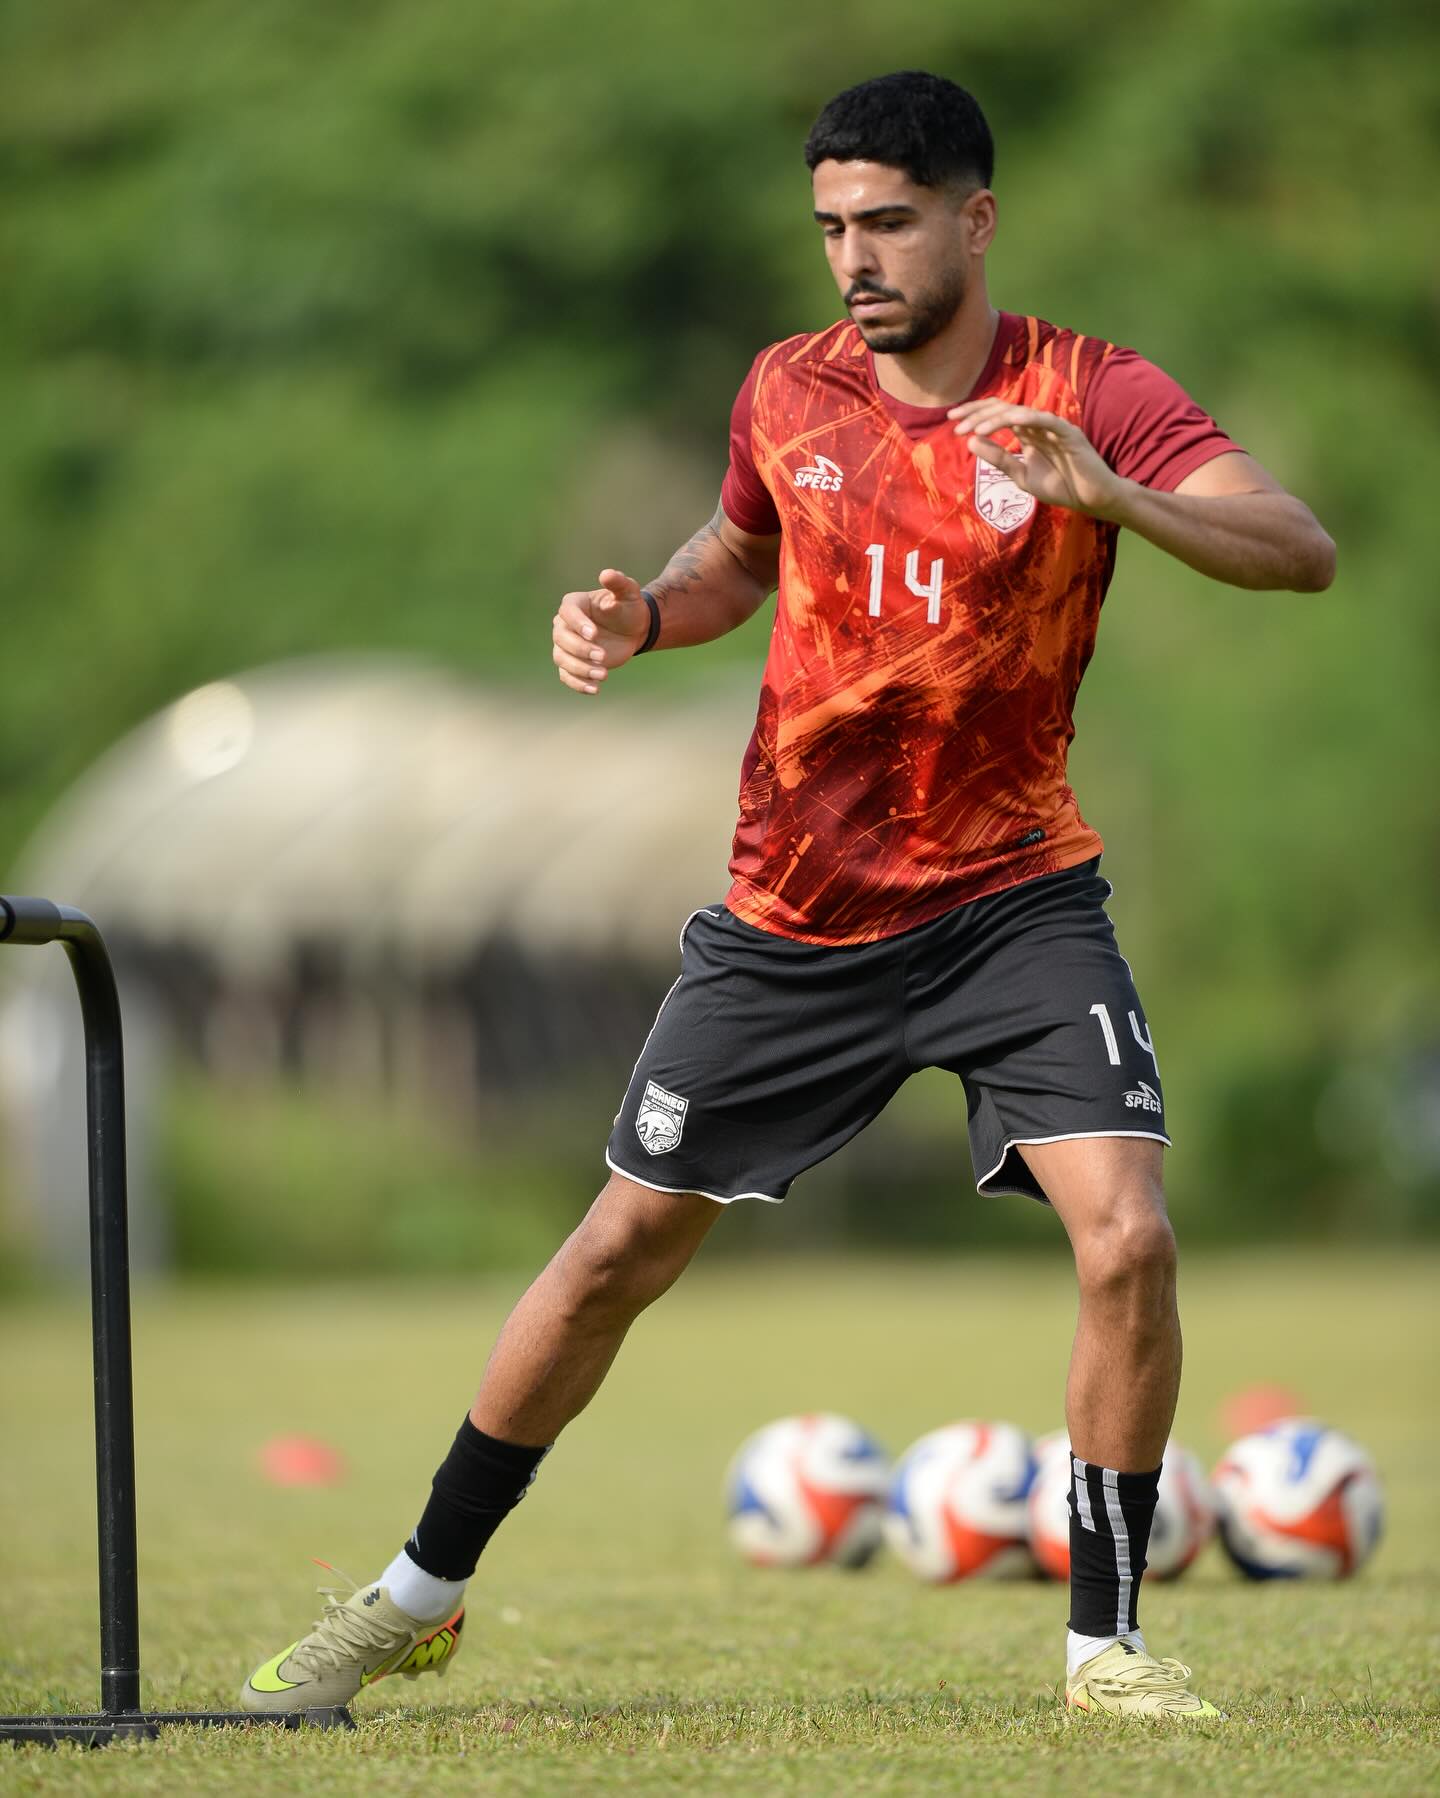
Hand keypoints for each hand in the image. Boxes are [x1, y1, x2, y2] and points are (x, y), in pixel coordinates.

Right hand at [552, 569, 651, 694]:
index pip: (567, 613)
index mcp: (575, 605)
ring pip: (562, 658)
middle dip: (580, 649)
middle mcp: (565, 625)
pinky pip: (567, 675)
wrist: (633, 630)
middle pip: (561, 638)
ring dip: (579, 669)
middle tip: (602, 656)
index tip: (594, 634)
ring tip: (603, 674)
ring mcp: (568, 645)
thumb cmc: (629, 608)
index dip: (578, 624)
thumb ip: (619, 583)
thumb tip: (606, 574)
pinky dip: (578, 684)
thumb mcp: (629, 593)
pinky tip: (595, 689)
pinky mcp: (573, 663)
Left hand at [947, 400, 1129, 518]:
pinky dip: (1026, 417)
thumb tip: (970, 441)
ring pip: (1020, 412)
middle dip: (977, 413)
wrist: (1091, 499)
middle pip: (1003, 408)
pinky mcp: (1068, 432)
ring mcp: (1052, 426)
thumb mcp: (1020, 475)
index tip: (951, 422)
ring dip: (995, 418)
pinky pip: (1045, 419)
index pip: (997, 414)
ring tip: (974, 429)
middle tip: (954, 423)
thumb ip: (998, 458)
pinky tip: (1008, 421)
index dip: (975, 414)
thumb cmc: (1060, 486)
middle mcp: (1037, 425)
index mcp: (1026, 432)